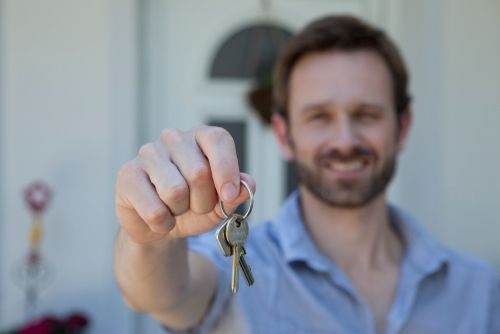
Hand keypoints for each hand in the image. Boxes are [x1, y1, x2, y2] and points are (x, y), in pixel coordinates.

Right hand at [115, 126, 255, 243]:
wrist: (160, 225)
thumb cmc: (194, 206)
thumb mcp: (221, 204)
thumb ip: (237, 194)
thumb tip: (247, 185)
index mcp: (201, 137)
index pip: (218, 140)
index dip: (227, 170)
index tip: (228, 196)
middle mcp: (174, 138)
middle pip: (199, 172)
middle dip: (204, 202)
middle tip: (196, 207)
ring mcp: (148, 153)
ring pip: (175, 191)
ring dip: (181, 212)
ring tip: (175, 209)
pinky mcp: (127, 173)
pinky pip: (154, 209)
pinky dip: (162, 224)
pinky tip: (159, 218)